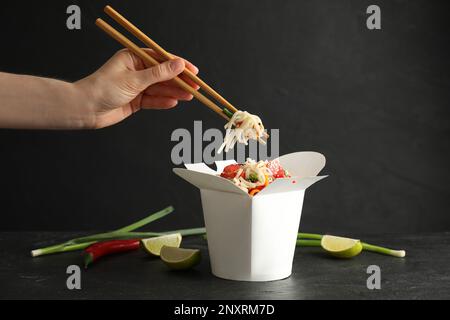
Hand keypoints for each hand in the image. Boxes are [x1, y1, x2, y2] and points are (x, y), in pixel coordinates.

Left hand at [76, 49, 199, 128]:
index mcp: (133, 57)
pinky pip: (153, 100)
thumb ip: (159, 73)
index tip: (193, 71)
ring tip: (189, 96)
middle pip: (163, 75)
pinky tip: (174, 102)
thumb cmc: (103, 88)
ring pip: (160, 88)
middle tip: (195, 86)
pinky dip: (163, 102)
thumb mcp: (135, 79)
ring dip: (174, 92)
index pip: (161, 59)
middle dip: (179, 81)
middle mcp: (136, 71)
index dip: (178, 65)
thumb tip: (178, 64)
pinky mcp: (135, 101)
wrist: (85, 109)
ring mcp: (136, 86)